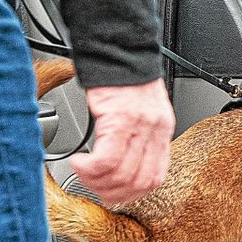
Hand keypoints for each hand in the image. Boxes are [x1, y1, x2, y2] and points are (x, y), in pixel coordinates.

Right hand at [70, 79, 174, 204]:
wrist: (119, 48)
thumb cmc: (124, 77)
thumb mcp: (140, 110)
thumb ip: (137, 137)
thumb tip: (121, 165)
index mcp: (162, 130)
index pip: (155, 177)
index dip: (132, 192)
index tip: (114, 193)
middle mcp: (155, 130)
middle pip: (138, 182)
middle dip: (112, 193)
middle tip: (93, 187)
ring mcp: (140, 126)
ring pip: (122, 175)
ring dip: (96, 182)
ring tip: (82, 173)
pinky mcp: (120, 119)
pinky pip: (107, 160)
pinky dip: (89, 169)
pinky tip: (78, 162)